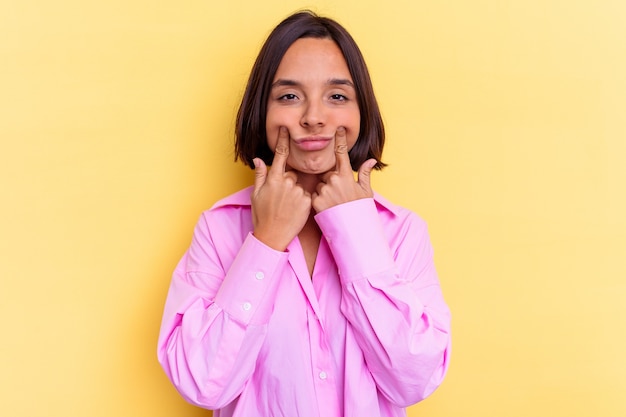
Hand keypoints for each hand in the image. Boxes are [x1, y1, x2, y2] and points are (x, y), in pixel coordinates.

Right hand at [251, 127, 311, 250]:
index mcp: (273, 179)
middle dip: (287, 182)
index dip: (283, 140)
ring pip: (298, 185)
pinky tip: (294, 211)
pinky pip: (306, 195)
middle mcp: (286, 182)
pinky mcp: (307, 200)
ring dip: (294, 193)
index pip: (280, 154)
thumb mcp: (255, 195)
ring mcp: (297, 191)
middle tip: (280, 199)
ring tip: (286, 207)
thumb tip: (258, 159)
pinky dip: (302, 201)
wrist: (272, 236)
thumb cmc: (262, 216)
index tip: (286, 128)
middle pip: (291, 173)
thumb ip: (259, 175)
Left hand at [312, 127, 376, 212]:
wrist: (352, 229)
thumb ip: (366, 174)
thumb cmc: (360, 210)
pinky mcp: (315, 200)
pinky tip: (328, 208)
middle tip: (340, 196)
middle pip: (327, 174)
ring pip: (320, 185)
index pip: (342, 153)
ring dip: (325, 192)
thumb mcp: (366, 192)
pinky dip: (319, 200)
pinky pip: (314, 195)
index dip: (340, 140)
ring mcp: (324, 190)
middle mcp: (334, 180)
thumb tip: (371, 160)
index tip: (338, 129)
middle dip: (331, 182)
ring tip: (334, 203)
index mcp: (346, 176)